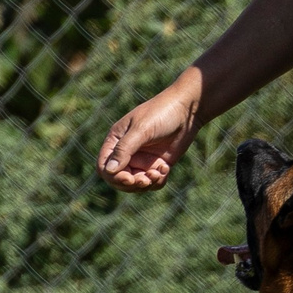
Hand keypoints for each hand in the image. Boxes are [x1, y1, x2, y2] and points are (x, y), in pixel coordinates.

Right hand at [99, 70, 203, 191]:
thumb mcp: (141, 130)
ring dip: (146, 183)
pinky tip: (166, 168)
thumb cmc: (161, 113)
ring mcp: (142, 159)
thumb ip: (124, 149)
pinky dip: (158, 180)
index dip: (113, 177)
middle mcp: (126, 152)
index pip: (104, 167)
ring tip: (158, 173)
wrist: (187, 109)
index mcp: (116, 141)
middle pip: (118, 179)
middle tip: (145, 180)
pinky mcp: (157, 164)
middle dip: (131, 183)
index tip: (129, 178)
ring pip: (136, 184)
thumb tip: (109, 170)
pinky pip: (152, 182)